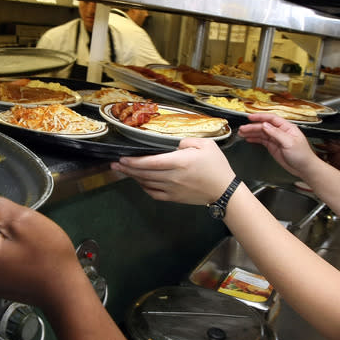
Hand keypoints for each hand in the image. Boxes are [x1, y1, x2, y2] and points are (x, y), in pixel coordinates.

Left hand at [110, 137, 234, 204]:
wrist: (224, 191)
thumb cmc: (217, 167)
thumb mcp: (206, 145)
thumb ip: (187, 141)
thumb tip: (174, 145)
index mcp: (180, 162)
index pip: (151, 162)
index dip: (134, 161)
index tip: (122, 158)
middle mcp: (173, 177)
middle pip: (144, 173)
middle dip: (127, 169)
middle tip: (115, 164)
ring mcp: (172, 189)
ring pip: (146, 183)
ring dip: (133, 177)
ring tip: (124, 170)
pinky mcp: (174, 198)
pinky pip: (154, 193)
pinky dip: (144, 187)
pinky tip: (140, 181)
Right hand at [237, 114, 319, 177]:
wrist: (304, 168)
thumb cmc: (302, 155)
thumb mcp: (289, 142)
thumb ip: (276, 133)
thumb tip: (265, 125)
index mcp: (286, 128)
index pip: (271, 119)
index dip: (260, 117)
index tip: (250, 117)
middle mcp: (280, 132)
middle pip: (264, 126)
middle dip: (252, 127)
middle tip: (242, 129)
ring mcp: (276, 139)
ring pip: (261, 133)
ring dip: (251, 132)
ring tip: (241, 133)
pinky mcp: (273, 146)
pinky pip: (262, 140)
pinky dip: (254, 139)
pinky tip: (248, 138)